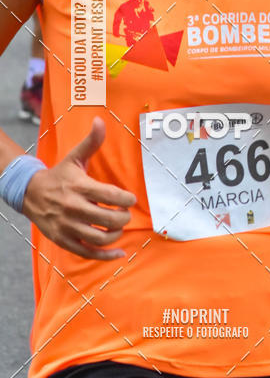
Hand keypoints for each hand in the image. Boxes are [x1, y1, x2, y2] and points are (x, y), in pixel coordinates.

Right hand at [22, 118, 136, 260]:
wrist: (30, 193)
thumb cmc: (59, 174)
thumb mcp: (74, 157)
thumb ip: (91, 141)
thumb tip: (101, 121)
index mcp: (79, 186)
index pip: (110, 196)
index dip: (126, 199)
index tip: (131, 199)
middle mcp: (73, 207)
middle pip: (108, 219)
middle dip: (123, 218)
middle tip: (125, 214)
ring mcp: (68, 226)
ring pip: (99, 238)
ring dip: (115, 235)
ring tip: (118, 227)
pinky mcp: (64, 240)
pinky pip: (87, 252)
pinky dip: (106, 256)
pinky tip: (119, 253)